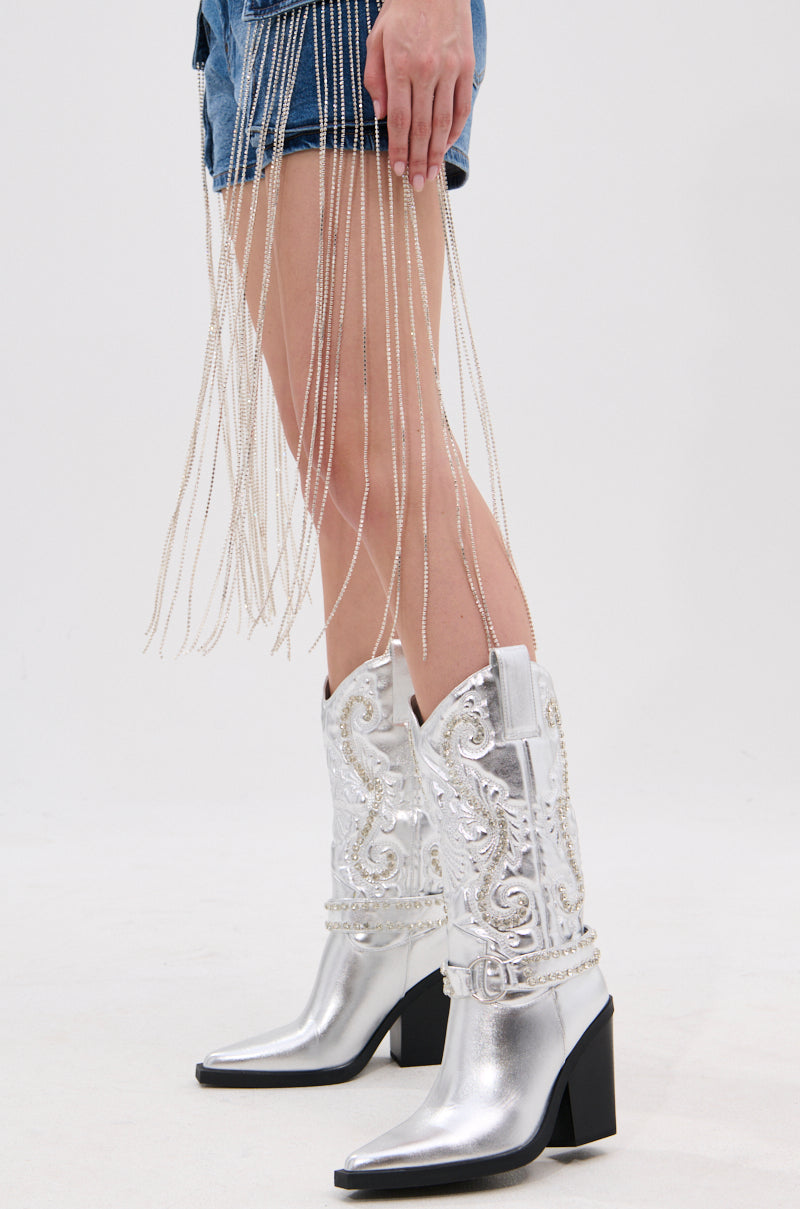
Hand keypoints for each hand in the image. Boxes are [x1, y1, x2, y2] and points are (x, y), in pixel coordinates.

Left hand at [364, 0, 474, 189]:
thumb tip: (380, 116)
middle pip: (422, 126)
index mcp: (400, 65)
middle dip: (418, 159)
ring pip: (443, 121)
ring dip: (436, 152)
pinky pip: (462, 106)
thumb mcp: (376, 40)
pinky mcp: (466, 66)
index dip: (398, 148)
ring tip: (431, 174)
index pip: (399, 119)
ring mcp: (450, 69)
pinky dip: (455, 130)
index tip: (397, 170)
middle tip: (416, 184)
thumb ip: (374, 79)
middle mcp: (427, 70)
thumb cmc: (400, 12)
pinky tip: (445, 146)